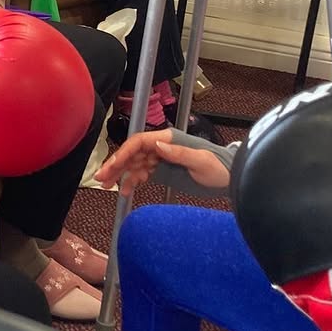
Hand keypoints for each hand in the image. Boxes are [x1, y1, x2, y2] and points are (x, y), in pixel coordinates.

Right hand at [95, 129, 229, 194]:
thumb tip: (157, 146)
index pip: (139, 142)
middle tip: (100, 178)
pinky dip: (132, 181)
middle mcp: (161, 146)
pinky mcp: (162, 169)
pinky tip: (125, 191)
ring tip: (107, 186)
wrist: (230, 179)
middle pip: (132, 153)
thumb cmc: (219, 168)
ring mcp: (161, 158)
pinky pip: (142, 173)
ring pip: (134, 163)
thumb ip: (179, 154)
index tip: (112, 166)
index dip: (123, 153)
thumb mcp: (201, 162)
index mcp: (168, 139)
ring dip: (120, 174)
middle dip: (115, 164)